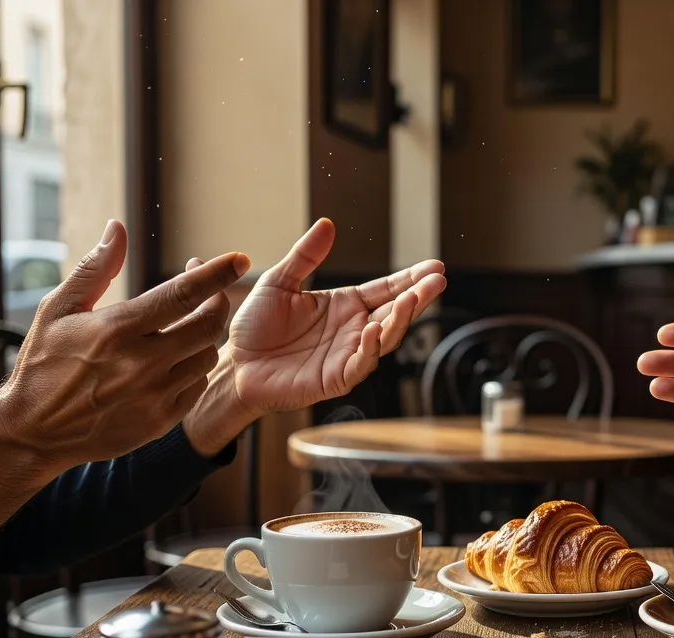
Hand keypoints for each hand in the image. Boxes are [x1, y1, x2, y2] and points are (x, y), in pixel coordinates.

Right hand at [0, 220, 245, 464]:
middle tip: (211, 294)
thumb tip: (118, 227)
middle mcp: (141, 363)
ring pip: (206, 357)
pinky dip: (193, 369)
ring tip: (183, 329)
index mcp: (116, 329)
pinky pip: (197, 386)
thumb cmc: (43, 364)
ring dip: (203, 338)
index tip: (240, 259)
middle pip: (208, 326)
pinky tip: (174, 362)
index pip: (182, 295)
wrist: (33, 432)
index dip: (216, 274)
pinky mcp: (160, 421)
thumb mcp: (57, 309)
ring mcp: (154, 395)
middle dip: (216, 304)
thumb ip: (95, 268)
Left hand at [180, 218, 445, 453]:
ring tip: (412, 299)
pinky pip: (360, 363)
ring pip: (385, 337)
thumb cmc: (256, 327)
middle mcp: (353, 329)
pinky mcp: (336, 378)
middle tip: (438, 280)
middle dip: (418, 297)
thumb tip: (327, 224)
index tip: (434, 267)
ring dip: (401, 319)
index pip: (386, 290)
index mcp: (345, 305)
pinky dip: (370, 348)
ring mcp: (348, 355)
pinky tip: (374, 329)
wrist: (235, 364)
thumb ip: (305, 256)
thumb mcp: (279, 282)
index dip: (410, 279)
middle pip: (395, 312)